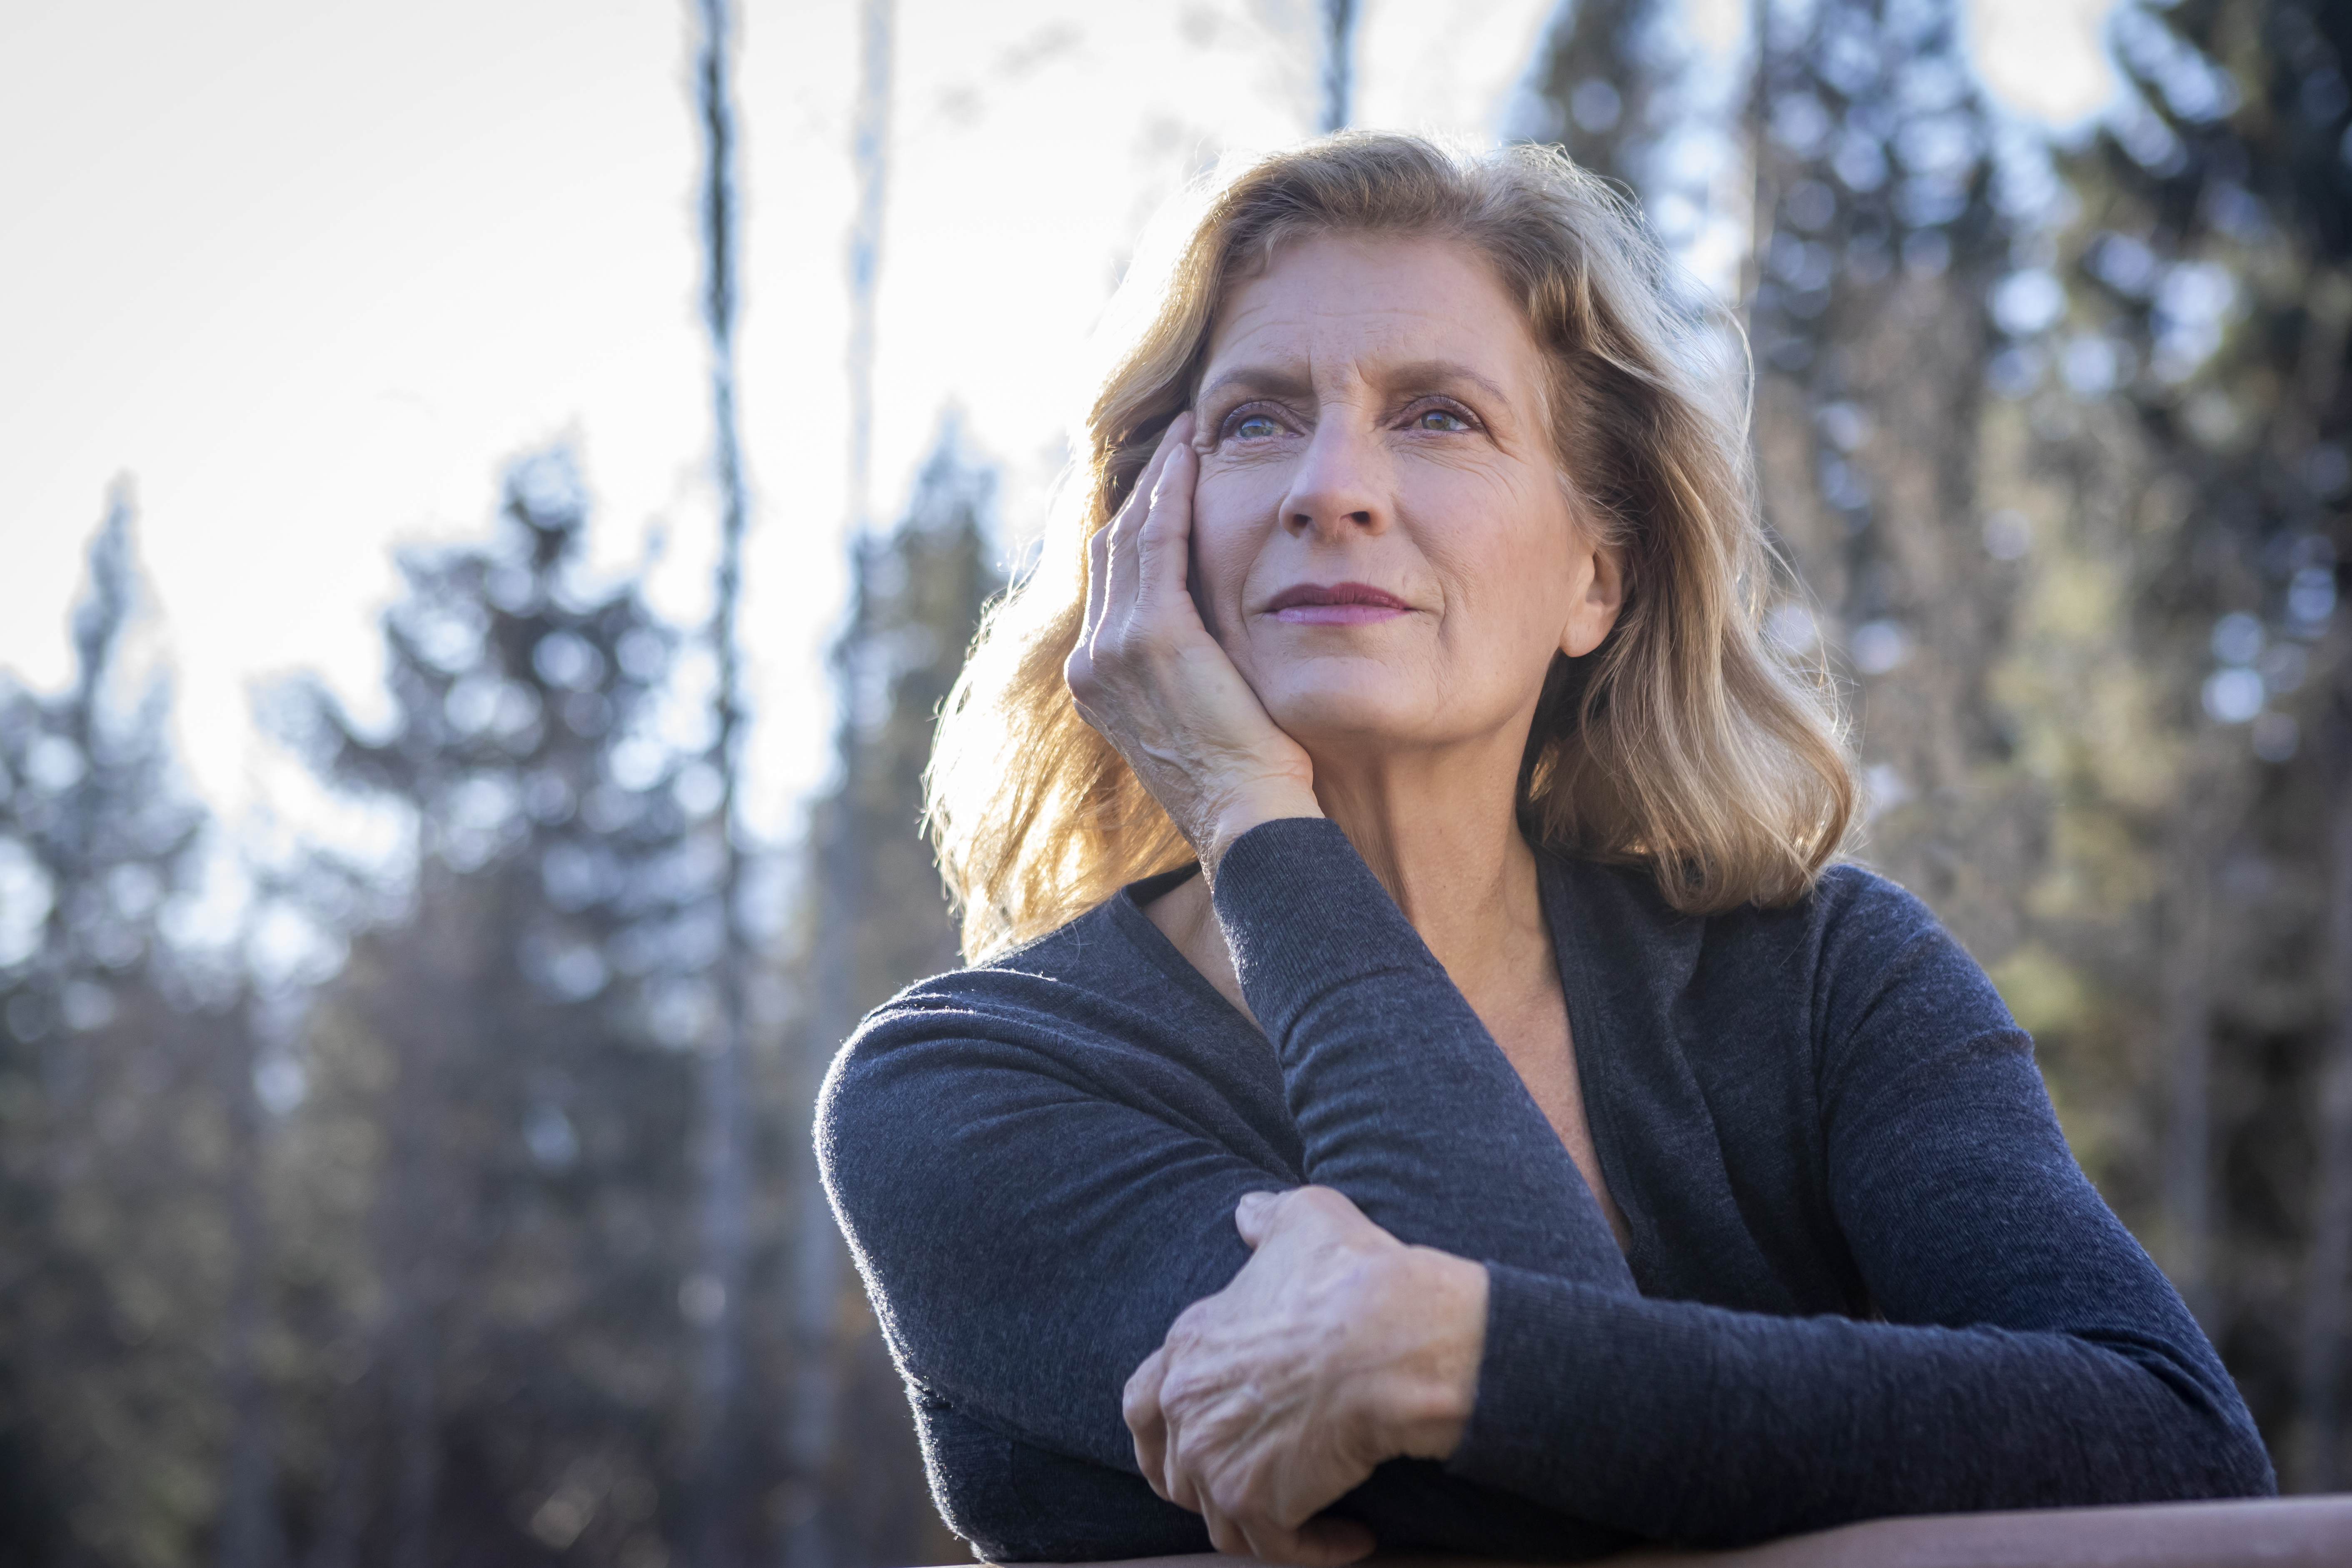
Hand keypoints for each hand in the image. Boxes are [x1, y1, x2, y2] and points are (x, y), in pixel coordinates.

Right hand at [1065, 414, 1320, 875]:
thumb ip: (1188, 668)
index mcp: (1097, 681)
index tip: (1170, 482)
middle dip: (1142, 489)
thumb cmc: (1245, 780)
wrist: (1248, 822)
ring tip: (1189, 435)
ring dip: (1159, 479)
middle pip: (1110, 549)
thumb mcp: (1200, 714)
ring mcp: (1115, 649)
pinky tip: (1194, 460)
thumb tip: (1211, 634)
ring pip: (1129, 536)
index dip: (1136, 524)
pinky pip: (1158, 544)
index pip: (1112, 580)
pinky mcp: (1154, 639)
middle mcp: (1091, 662)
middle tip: (1179, 440)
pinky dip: (1172, 496)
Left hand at [1123, 1187, 1488, 1565]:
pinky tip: (1355, 1537)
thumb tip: (1247, 1210)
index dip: (1164, 1428)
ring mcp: (1214, 1461)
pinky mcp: (1256, 1504)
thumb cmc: (1353, 1275)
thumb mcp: (1305, 1218)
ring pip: (1219, 1518)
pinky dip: (1317, 1549)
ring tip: (1305, 1515)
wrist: (1393, 1338)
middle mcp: (1187, 1407)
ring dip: (1262, 1521)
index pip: (1142, 1402)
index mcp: (1189, 1345)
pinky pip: (1276, 1549)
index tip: (1195, 1441)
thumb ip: (1267, 1218)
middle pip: (1172, 1471)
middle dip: (1208, 1484)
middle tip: (1254, 1489)